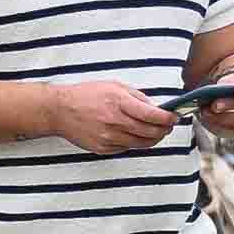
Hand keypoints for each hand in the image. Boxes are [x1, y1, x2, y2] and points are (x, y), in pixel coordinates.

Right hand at [47, 77, 176, 155]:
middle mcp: (115, 121)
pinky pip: (127, 148)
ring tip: (156, 133)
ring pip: (141, 143)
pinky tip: (135, 135)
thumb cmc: (86, 95)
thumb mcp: (114, 86)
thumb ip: (136, 97)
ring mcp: (109, 137)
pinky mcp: (103, 148)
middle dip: (163, 130)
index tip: (174, 118)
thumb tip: (155, 108)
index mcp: (119, 102)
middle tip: (167, 126)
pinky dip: (135, 142)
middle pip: (150, 132)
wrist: (60, 110)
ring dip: (152, 139)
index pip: (152, 115)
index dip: (167, 118)